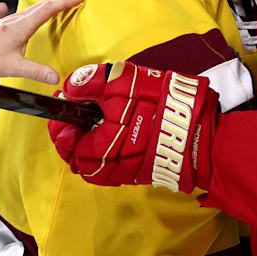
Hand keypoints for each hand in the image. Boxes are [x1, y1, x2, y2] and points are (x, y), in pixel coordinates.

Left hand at [0, 0, 83, 83]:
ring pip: (37, 6)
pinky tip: (44, 12)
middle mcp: (18, 19)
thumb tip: (56, 77)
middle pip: (45, 3)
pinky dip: (44, 7)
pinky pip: (31, 10)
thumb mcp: (13, 67)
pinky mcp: (8, 23)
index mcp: (22, 25)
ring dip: (54, 1)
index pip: (49, 9)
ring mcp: (12, 20)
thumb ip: (36, 72)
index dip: (66, 2)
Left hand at [47, 61, 216, 193]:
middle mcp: (109, 166)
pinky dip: (107, 157)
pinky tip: (116, 138)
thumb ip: (89, 82)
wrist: (197, 126)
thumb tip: (68, 89)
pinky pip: (114, 170)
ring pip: (94, 167)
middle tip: (77, 118)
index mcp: (100, 146)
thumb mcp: (121, 81)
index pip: (65, 142)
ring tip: (96, 127)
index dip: (59, 125)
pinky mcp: (140, 173)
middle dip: (71, 139)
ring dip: (88, 149)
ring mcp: (126, 173)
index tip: (62, 108)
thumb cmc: (159, 103)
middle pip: (76, 159)